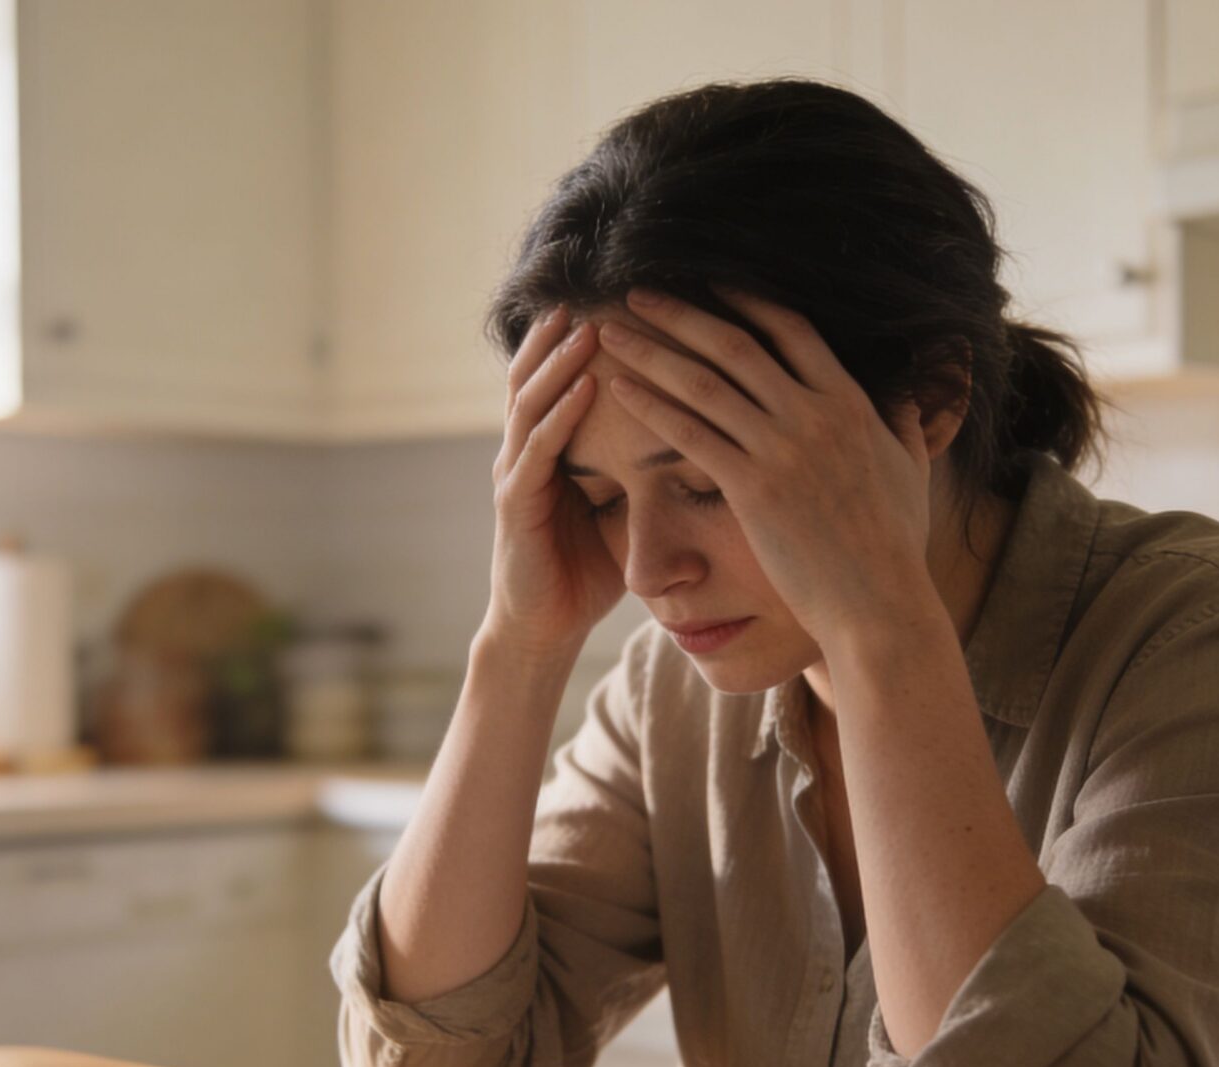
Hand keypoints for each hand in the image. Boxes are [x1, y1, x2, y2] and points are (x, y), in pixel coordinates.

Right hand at [481, 305, 626, 661]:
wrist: (545, 628)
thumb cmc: (586, 570)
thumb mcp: (623, 507)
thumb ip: (643, 467)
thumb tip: (704, 433)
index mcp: (552, 447)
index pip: (564, 375)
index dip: (585, 336)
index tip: (624, 297)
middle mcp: (526, 450)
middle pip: (539, 372)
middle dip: (565, 330)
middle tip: (599, 285)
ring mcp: (515, 474)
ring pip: (531, 401)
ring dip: (560, 360)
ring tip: (587, 322)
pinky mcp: (514, 505)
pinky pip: (537, 450)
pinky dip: (559, 414)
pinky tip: (583, 387)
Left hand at [600, 286, 946, 654]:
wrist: (878, 602)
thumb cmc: (895, 544)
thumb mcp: (910, 468)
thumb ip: (904, 420)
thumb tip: (913, 389)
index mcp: (849, 400)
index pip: (790, 328)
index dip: (743, 301)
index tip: (706, 282)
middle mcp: (812, 414)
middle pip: (733, 344)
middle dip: (680, 313)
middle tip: (637, 290)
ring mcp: (781, 450)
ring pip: (702, 384)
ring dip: (651, 352)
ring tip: (611, 333)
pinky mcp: (753, 488)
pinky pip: (690, 436)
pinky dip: (651, 407)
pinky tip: (620, 390)